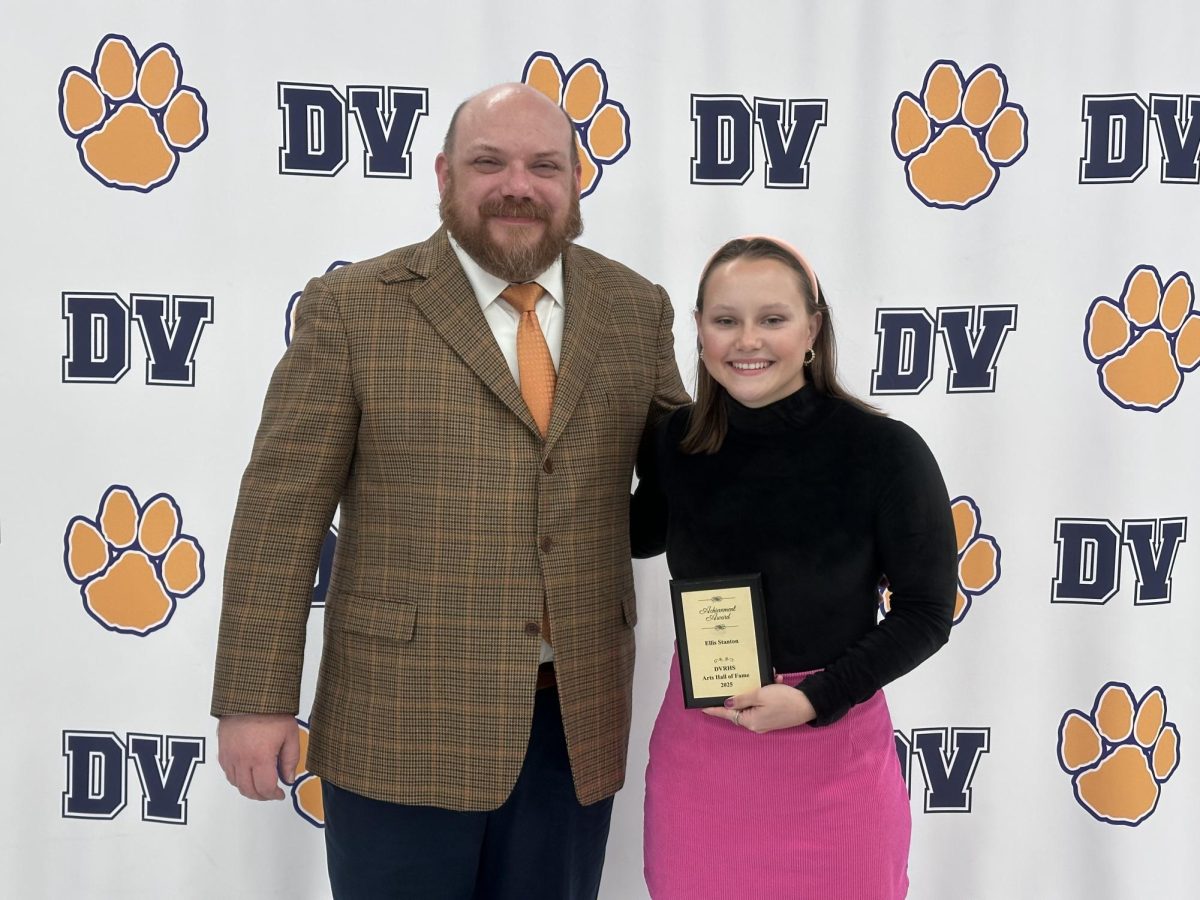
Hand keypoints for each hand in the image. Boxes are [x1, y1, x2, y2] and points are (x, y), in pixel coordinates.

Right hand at [217, 714, 299, 800]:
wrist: (250, 696)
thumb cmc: (270, 711)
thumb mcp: (290, 734)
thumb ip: (290, 759)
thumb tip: (288, 778)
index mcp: (261, 757)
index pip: (265, 788)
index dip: (274, 795)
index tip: (279, 793)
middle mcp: (242, 759)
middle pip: (248, 790)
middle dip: (262, 795)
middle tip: (271, 792)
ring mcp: (230, 755)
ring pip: (235, 783)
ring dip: (248, 788)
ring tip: (259, 784)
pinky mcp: (222, 750)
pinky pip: (227, 772)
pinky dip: (237, 778)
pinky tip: (246, 773)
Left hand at [702, 678, 816, 733]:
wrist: (809, 705)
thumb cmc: (784, 700)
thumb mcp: (759, 695)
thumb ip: (741, 698)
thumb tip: (727, 703)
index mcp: (750, 721)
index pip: (727, 714)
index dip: (714, 709)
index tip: (702, 706)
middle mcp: (755, 724)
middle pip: (740, 707)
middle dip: (741, 692)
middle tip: (734, 680)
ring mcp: (765, 721)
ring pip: (753, 702)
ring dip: (757, 689)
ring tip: (767, 678)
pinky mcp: (773, 716)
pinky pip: (764, 702)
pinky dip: (767, 691)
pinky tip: (774, 679)